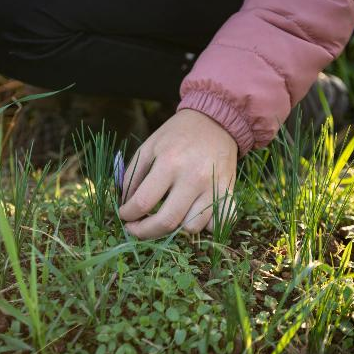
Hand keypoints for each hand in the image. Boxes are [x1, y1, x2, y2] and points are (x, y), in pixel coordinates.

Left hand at [118, 109, 237, 238]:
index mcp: (169, 163)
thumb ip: (132, 175)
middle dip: (145, 232)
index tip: (124, 215)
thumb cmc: (176, 136)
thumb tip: (125, 204)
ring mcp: (213, 187)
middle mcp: (193, 177)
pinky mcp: (229, 192)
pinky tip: (194, 214)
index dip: (128, 215)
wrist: (215, 121)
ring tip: (167, 215)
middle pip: (167, 222)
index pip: (143, 202)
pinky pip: (218, 224)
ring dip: (175, 228)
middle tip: (136, 229)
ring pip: (192, 227)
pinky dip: (206, 226)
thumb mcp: (148, 147)